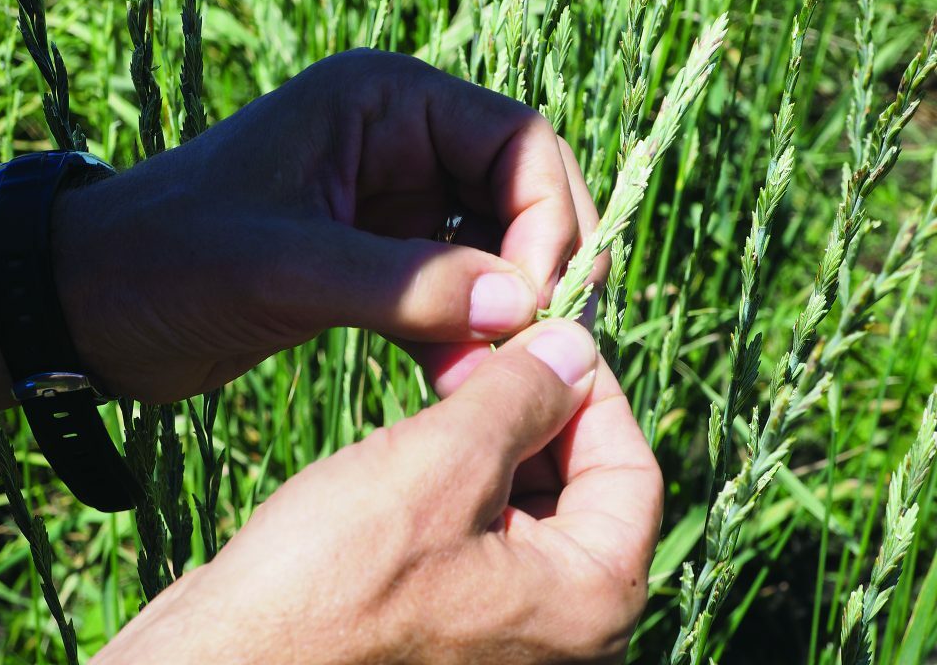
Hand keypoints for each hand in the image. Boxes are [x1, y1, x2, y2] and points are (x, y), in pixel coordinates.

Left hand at [54, 50, 607, 402]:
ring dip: (507, 308)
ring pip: (494, 247)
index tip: (534, 300)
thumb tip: (522, 307)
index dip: (547, 215)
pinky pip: (453, 291)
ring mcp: (391, 204)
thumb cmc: (166, 258)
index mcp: (383, 101)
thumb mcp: (283, 265)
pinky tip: (461, 380)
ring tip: (500, 373)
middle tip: (546, 339)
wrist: (87, 306)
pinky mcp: (376, 261)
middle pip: (521, 191)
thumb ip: (405, 285)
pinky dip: (466, 334)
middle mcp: (398, 142)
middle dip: (541, 262)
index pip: (517, 138)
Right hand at [93, 320, 662, 663]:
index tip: (548, 332)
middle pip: (579, 485)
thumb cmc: (329, 582)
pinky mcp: (442, 619)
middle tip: (480, 348)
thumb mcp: (439, 467)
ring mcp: (498, 628)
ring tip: (442, 376)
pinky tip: (416, 433)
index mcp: (587, 603)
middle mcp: (556, 626)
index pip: (631, 470)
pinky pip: (476, 528)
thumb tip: (575, 348)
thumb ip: (520, 401)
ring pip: (522, 501)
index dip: (594, 390)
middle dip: (533, 407)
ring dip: (491, 432)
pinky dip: (458, 472)